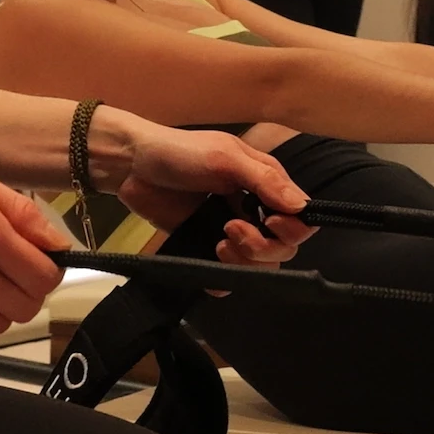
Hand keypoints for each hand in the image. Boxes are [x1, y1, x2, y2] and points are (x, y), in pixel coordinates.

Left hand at [96, 115, 312, 265]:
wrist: (132, 167)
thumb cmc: (180, 153)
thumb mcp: (225, 158)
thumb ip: (264, 181)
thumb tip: (302, 207)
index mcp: (266, 184)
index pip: (300, 217)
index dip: (291, 227)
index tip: (268, 222)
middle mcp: (255, 210)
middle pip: (284, 247)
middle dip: (262, 246)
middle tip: (230, 229)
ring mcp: (232, 232)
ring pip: (261, 265)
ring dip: (245, 262)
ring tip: (218, 244)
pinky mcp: (207, 248)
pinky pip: (229, 277)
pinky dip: (225, 279)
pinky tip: (211, 266)